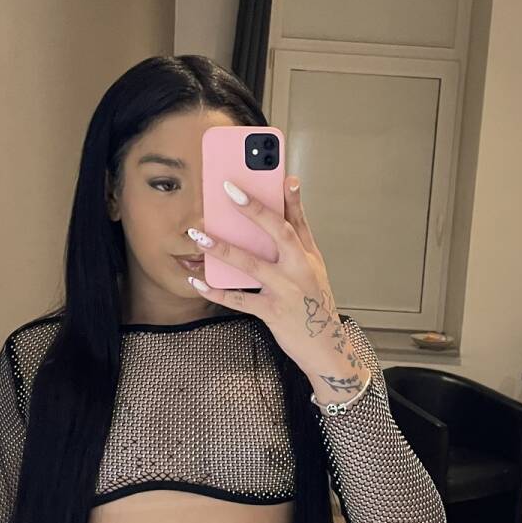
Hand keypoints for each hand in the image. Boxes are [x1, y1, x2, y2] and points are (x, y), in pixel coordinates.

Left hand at [186, 176, 358, 375]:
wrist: (324, 347)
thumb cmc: (314, 304)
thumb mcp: (313, 268)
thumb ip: (298, 237)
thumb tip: (288, 199)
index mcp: (308, 256)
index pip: (299, 220)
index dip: (291, 197)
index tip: (283, 175)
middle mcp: (299, 270)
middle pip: (278, 233)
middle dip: (254, 210)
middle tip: (229, 189)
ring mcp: (286, 291)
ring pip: (251, 265)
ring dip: (223, 248)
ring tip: (199, 234)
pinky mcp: (272, 313)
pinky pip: (239, 300)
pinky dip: (216, 291)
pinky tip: (197, 280)